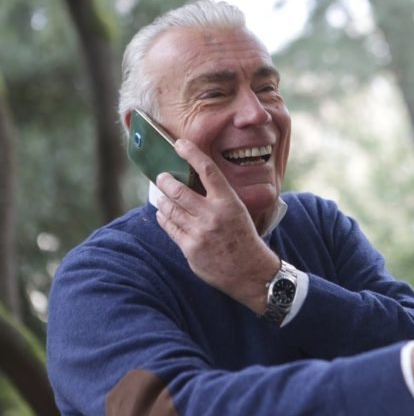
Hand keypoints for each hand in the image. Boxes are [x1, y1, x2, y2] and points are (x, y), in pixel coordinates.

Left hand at [155, 139, 279, 313]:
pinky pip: (170, 228)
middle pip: (179, 190)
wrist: (250, 271)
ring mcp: (200, 232)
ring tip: (161, 195)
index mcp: (229, 202)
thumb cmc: (243, 237)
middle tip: (162, 176)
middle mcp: (213, 215)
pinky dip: (164, 218)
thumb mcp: (238, 211)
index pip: (207, 170)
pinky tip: (163, 214)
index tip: (179, 143)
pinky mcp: (190, 248)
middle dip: (166, 180)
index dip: (192, 153)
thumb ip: (218, 197)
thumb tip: (193, 182)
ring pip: (170, 209)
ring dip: (162, 199)